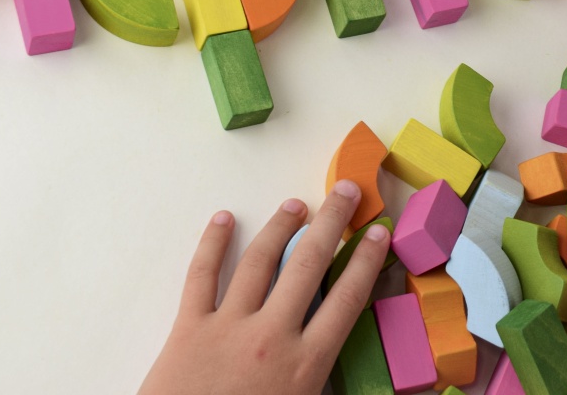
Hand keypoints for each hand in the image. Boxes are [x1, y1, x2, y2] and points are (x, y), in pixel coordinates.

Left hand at [138, 180, 390, 394]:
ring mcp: (228, 327)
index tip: (378, 233)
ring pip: (259, 261)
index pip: (346, 299)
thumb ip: (327, 385)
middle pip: (308, 264)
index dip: (365, 261)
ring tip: (295, 204)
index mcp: (304, 365)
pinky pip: (200, 276)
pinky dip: (212, 244)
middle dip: (331, 222)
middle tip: (345, 190)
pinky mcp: (188, 329)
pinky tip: (223, 219)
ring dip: (280, 227)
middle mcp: (271, 336)